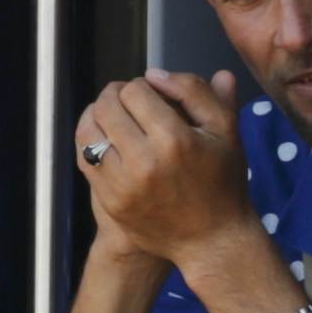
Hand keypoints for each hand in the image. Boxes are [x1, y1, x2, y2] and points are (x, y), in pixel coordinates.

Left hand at [76, 69, 249, 267]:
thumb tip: (158, 73)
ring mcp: (122, 183)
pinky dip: (90, 141)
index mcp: (175, 140)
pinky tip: (105, 137)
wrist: (211, 239)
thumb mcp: (226, 132)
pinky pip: (85, 157)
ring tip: (113, 114)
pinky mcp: (110, 199)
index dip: (141, 86)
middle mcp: (144, 161)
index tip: (150, 93)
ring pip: (90, 130)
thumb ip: (198, 93)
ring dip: (98, 115)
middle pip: (107, 107)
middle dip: (114, 96)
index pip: (135, 91)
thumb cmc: (223, 183)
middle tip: (126, 98)